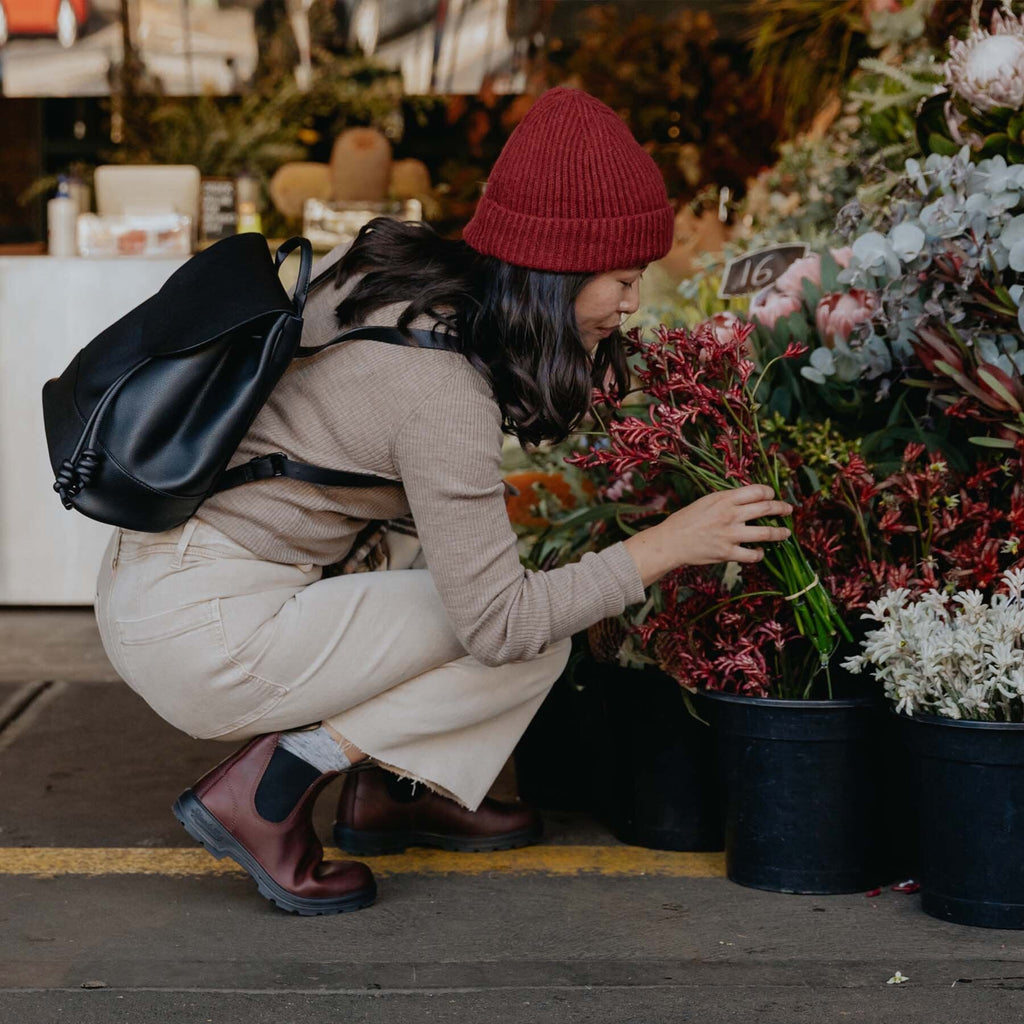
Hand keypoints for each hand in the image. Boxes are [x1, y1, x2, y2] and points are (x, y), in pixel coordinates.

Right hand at [623, 485, 792, 586]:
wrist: (670, 542)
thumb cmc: (685, 520)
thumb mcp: (706, 501)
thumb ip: (726, 499)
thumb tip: (746, 498)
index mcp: (724, 498)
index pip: (757, 491)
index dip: (769, 492)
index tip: (772, 495)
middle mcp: (731, 515)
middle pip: (767, 508)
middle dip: (782, 508)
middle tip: (788, 510)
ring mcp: (731, 535)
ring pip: (766, 533)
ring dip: (780, 533)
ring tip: (786, 533)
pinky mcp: (728, 553)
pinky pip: (752, 555)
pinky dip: (759, 553)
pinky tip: (759, 552)